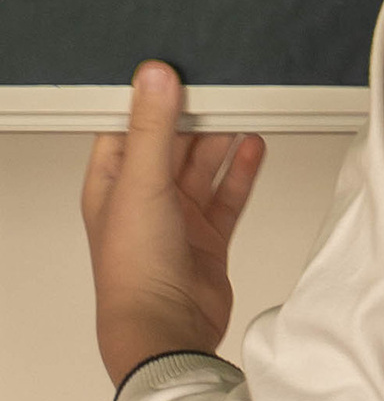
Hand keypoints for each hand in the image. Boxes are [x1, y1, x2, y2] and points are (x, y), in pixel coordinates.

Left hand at [81, 62, 264, 387]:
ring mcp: (176, 219)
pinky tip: (254, 147)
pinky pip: (227, 195)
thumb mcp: (142, 184)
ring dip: (222, 141)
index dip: (152, 99)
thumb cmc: (136, 270)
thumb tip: (154, 75)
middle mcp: (142, 199)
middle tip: (224, 86)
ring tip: (246, 109)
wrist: (167, 330)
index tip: (179, 70)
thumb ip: (152, 128)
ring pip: (203, 167)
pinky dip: (241, 172)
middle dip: (197, 116)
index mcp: (111, 183)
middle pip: (172, 143)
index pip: (129, 127)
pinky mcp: (207, 238)